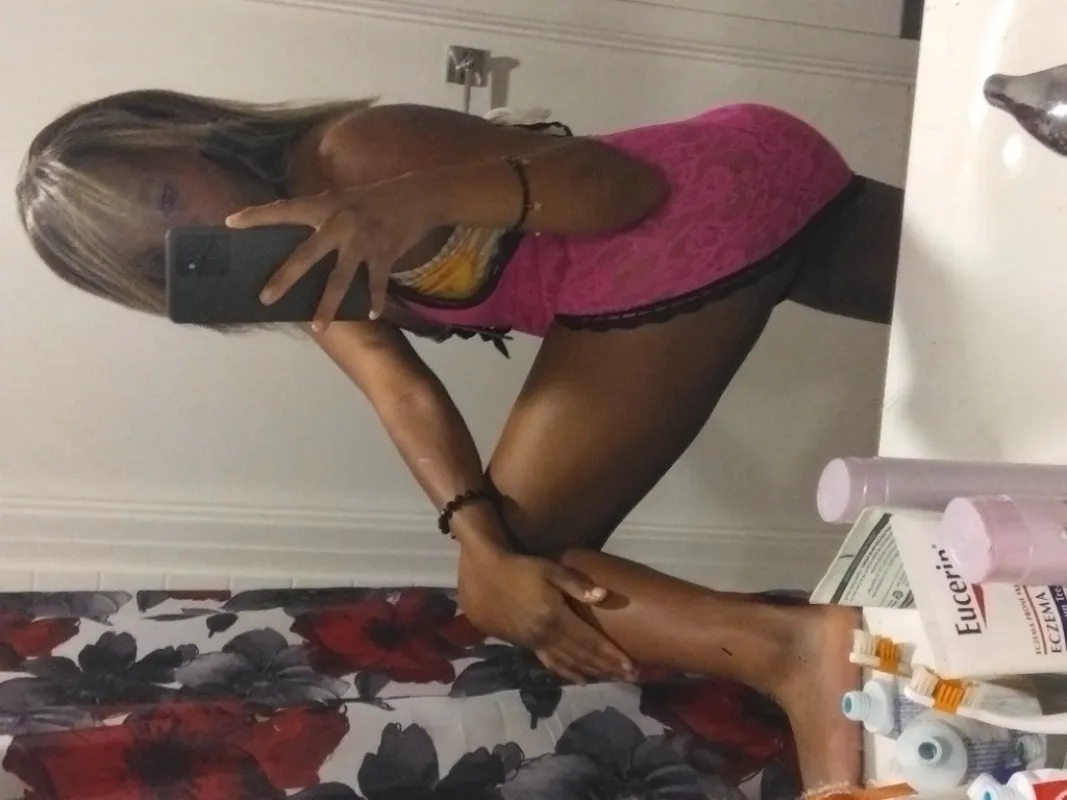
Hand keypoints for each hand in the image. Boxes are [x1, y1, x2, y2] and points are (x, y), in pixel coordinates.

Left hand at [225, 177, 437, 327]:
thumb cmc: (377, 198)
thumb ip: (323, 217)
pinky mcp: (384, 254)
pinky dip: (374, 300)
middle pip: (305, 256)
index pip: (284, 211)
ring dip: (328, 305)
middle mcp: (339, 224)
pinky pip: (376, 284)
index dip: (257, 216)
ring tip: (317, 326)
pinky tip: (370, 314)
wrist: (418, 196)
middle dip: (284, 279)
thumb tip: (302, 242)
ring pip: (340, 279)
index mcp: (325, 206)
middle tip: (265, 298)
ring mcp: (362, 241)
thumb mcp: (344, 199)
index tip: (230, 223)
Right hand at [458, 549, 635, 683]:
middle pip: (583, 656)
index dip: (611, 654)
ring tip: (612, 680)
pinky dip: (567, 673)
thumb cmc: (520, 569)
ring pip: (569, 663)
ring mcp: (536, 643)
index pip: (590, 640)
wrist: (485, 578)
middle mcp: (547, 635)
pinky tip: (579, 680)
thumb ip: (576, 585)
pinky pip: (551, 664)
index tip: (630, 665)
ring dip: (592, 673)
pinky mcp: (526, 645)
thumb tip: (604, 595)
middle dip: (608, 667)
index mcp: (556, 617)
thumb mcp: (549, 570)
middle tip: (631, 678)